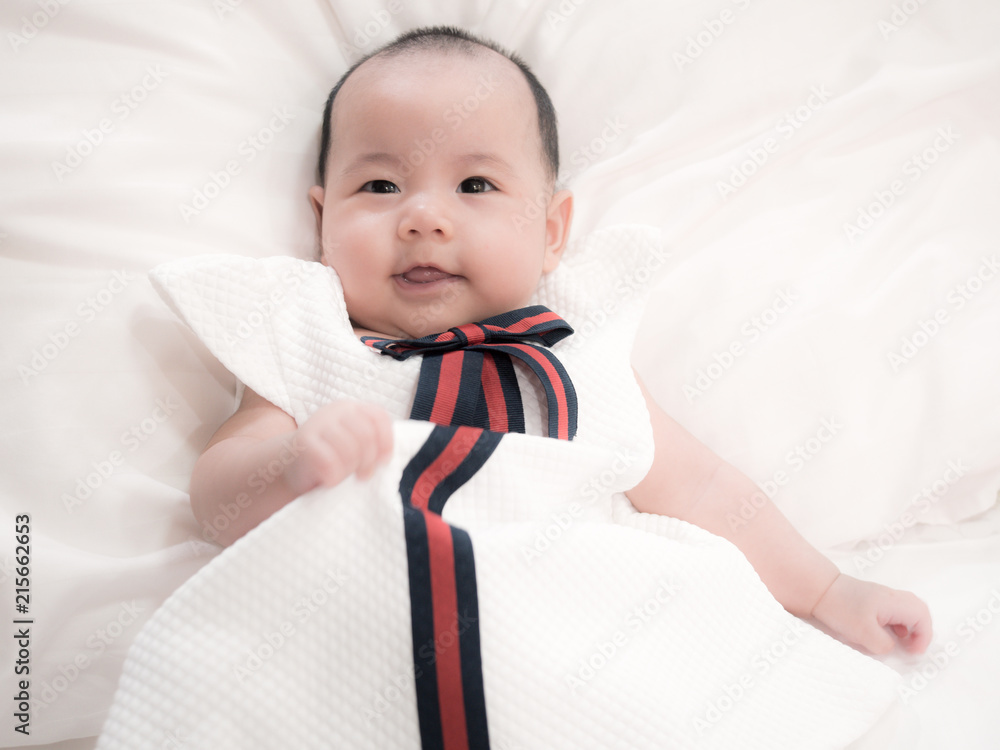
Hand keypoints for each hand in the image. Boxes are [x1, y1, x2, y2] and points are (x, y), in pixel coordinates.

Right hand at [281, 401, 392, 496]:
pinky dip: (334, 477)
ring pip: (350, 450)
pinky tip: (329, 480)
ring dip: (350, 470)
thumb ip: (370, 442)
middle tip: (363, 476)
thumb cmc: (329, 456)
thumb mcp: (352, 443)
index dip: (386, 442)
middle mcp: (335, 411)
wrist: (288, 463)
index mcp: (351, 408)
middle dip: (369, 461)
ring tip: (343, 476)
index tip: (383, 462)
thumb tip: (387, 458)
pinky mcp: (304, 443)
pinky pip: (330, 463)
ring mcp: (318, 424)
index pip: (379, 417)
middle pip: (366, 436)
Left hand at [811, 573, 931, 654]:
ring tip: (900, 644)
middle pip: (919, 611)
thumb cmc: (841, 608)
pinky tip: (886, 634)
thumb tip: (892, 648)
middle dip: (920, 631)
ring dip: (909, 628)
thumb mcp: (864, 633)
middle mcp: (892, 596)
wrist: (819, 590)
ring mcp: (883, 597)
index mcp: (894, 602)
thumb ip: (884, 645)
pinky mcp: (873, 600)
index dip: (923, 637)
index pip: (922, 617)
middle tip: (912, 648)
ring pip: (907, 611)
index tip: (913, 652)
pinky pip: (894, 612)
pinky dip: (896, 624)